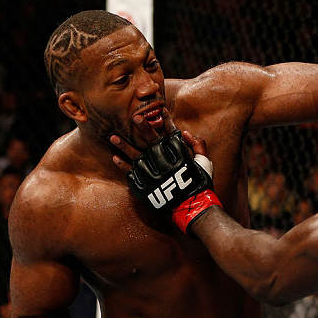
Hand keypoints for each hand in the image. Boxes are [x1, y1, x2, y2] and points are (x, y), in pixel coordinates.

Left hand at [111, 115, 221, 233]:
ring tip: (113, 137)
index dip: (167, 121)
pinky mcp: (146, 190)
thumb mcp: (205, 164)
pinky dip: (123, 167)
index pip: (173, 135)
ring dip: (125, 147)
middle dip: (144, 129)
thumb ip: (199, 147)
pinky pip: (132, 176)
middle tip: (135, 117)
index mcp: (182, 158)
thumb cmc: (199, 184)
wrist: (192, 208)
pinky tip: (115, 157)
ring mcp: (154, 179)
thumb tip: (185, 133)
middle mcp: (167, 166)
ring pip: (137, 158)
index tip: (160, 109)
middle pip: (153, 143)